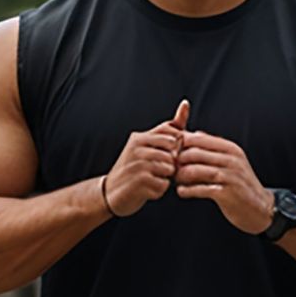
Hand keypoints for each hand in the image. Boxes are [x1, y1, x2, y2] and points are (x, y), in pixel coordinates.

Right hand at [102, 99, 188, 217]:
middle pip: (174, 153)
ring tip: (151, 178)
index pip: (171, 134)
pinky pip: (164, 185)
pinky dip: (159, 190)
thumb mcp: (148, 144)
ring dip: (165, 178)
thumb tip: (185, 104)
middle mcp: (137, 148)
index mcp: (140, 138)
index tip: (167, 155)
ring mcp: (137, 164)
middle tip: (158, 170)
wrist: (110, 193)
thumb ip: (169, 128)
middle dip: (171, 164)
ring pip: (170, 169)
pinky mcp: (139, 182)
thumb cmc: (135, 168)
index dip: (176, 147)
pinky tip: (147, 189)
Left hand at [176, 128, 272, 233]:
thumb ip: (213, 148)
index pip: (198, 139)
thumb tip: (194, 134)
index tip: (171, 153)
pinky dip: (187, 190)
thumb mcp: (232, 161)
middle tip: (169, 168)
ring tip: (175, 180)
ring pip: (195, 170)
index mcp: (230, 149)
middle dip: (178, 160)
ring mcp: (229, 177)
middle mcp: (231, 160)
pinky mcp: (226, 194)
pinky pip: (200, 189)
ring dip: (181, 176)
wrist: (262, 208)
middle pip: (194, 153)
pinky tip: (182, 192)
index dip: (181, 145)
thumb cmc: (242, 185)